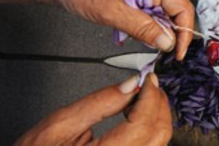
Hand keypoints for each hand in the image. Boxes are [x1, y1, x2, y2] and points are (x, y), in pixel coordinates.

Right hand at [16, 74, 171, 145]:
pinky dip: (150, 131)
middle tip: (148, 85)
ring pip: (158, 144)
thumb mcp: (59, 124)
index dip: (150, 97)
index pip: (143, 125)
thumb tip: (130, 84)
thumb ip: (99, 102)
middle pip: (158, 136)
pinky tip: (139, 118)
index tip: (148, 79)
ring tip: (143, 98)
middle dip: (158, 105)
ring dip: (157, 118)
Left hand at [52, 0, 193, 59]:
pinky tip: (128, 30)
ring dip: (154, 32)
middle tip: (152, 48)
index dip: (184, 34)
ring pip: (166, 17)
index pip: (184, 9)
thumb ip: (143, 28)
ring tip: (131, 34)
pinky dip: (145, 28)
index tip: (177, 54)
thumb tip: (168, 42)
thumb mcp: (113, 13)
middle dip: (167, 34)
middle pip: (177, 14)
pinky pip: (154, 16)